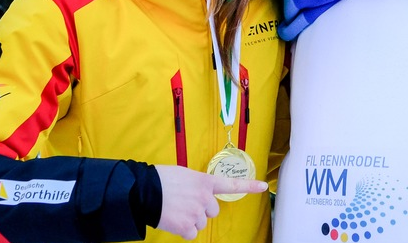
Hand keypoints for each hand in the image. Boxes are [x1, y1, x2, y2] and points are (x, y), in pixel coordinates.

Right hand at [153, 165, 267, 238]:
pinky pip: (191, 233)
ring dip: (190, 219)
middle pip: (212, 211)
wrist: (144, 191)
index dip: (249, 186)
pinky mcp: (187, 226)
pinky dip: (182, 230)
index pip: (231, 184)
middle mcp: (205, 197)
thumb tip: (197, 194)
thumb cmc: (160, 180)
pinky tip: (173, 220)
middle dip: (201, 210)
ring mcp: (197, 212)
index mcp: (205, 182)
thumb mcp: (184, 174)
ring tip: (175, 209)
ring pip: (200, 223)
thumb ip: (196, 184)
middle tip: (185, 203)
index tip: (263, 186)